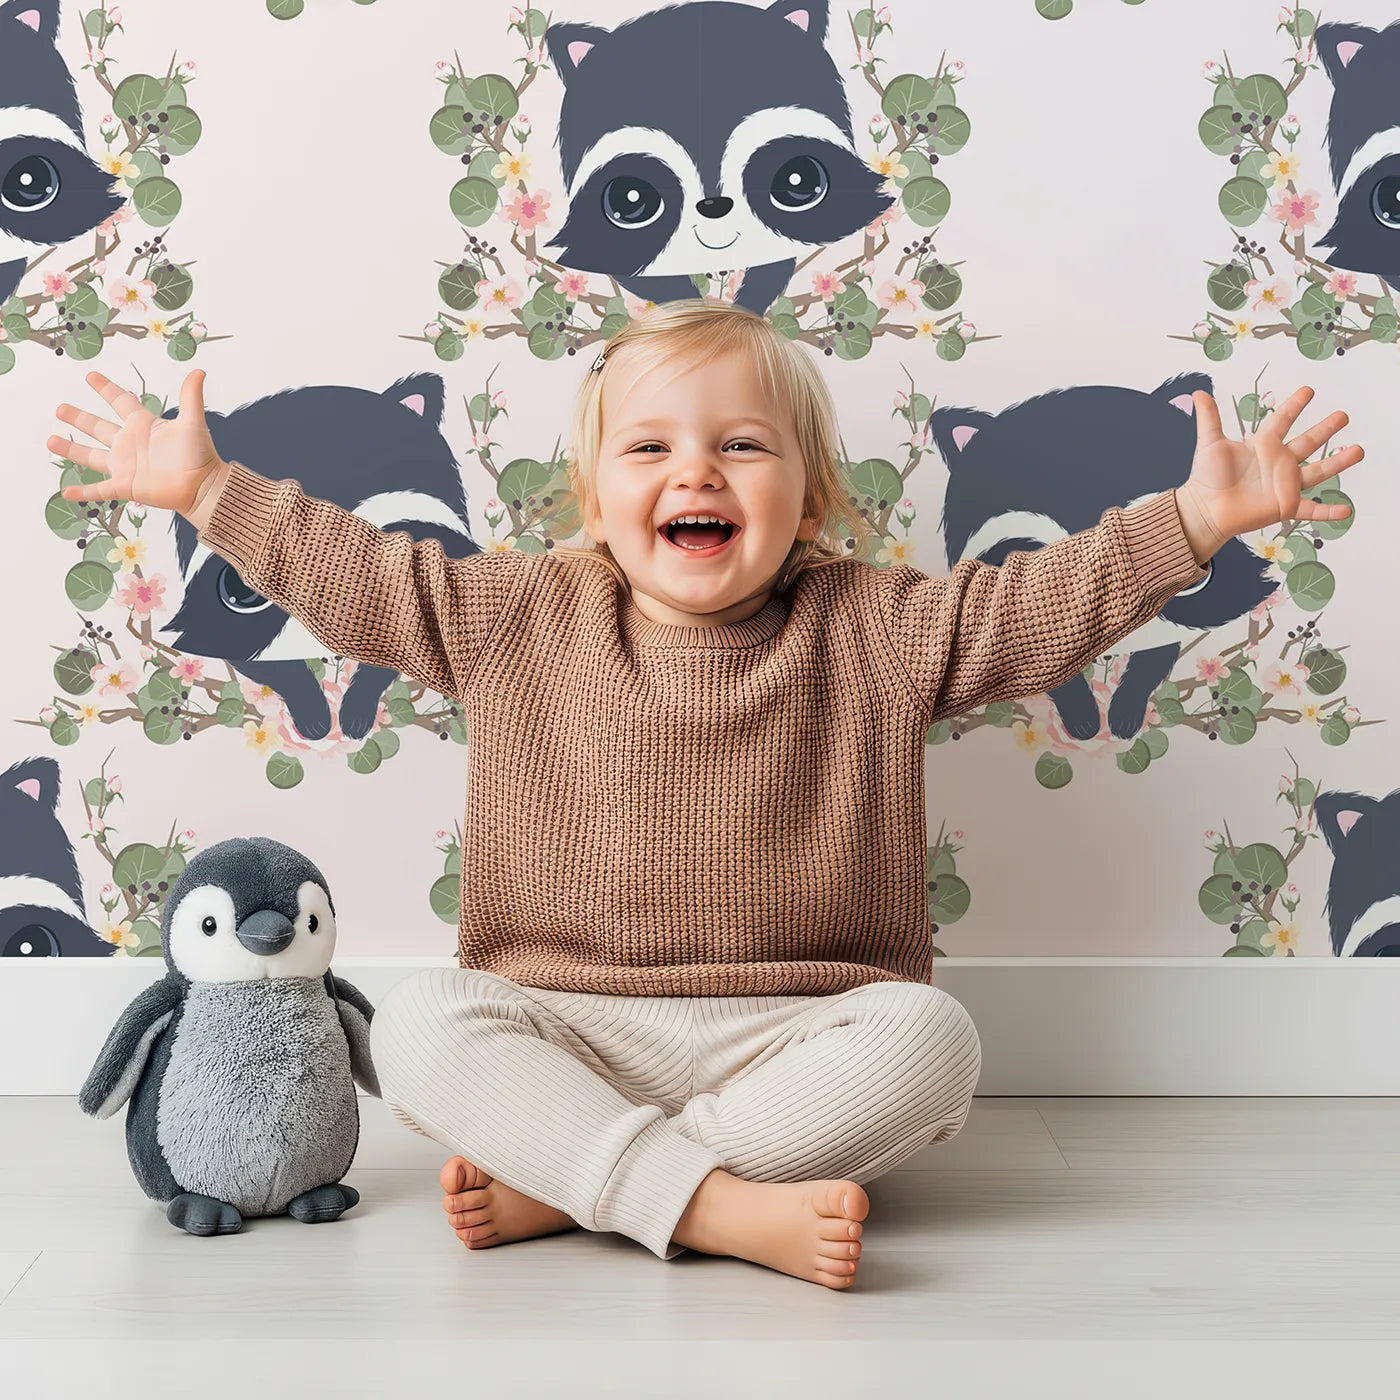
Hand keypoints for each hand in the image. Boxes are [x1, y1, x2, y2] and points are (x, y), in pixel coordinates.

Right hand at [48, 369, 230, 531]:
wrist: (203, 486)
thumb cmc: (200, 455)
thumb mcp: (192, 423)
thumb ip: (191, 397)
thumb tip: (199, 371)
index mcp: (143, 425)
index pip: (120, 401)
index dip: (106, 388)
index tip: (90, 376)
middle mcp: (130, 443)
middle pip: (98, 427)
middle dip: (79, 418)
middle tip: (60, 408)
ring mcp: (125, 466)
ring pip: (91, 456)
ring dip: (71, 449)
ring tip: (50, 441)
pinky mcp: (126, 486)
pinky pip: (100, 490)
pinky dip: (83, 492)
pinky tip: (66, 492)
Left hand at [1174, 386, 1362, 563]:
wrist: (1204, 509)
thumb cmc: (1206, 478)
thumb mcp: (1209, 443)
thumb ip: (1209, 418)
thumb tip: (1198, 392)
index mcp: (1263, 444)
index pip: (1282, 420)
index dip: (1295, 405)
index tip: (1308, 390)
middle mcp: (1278, 462)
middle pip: (1307, 442)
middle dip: (1325, 428)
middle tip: (1343, 415)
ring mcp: (1284, 484)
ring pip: (1318, 471)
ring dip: (1338, 462)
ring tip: (1358, 451)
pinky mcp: (1284, 506)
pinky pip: (1311, 509)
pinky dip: (1328, 511)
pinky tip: (1346, 510)